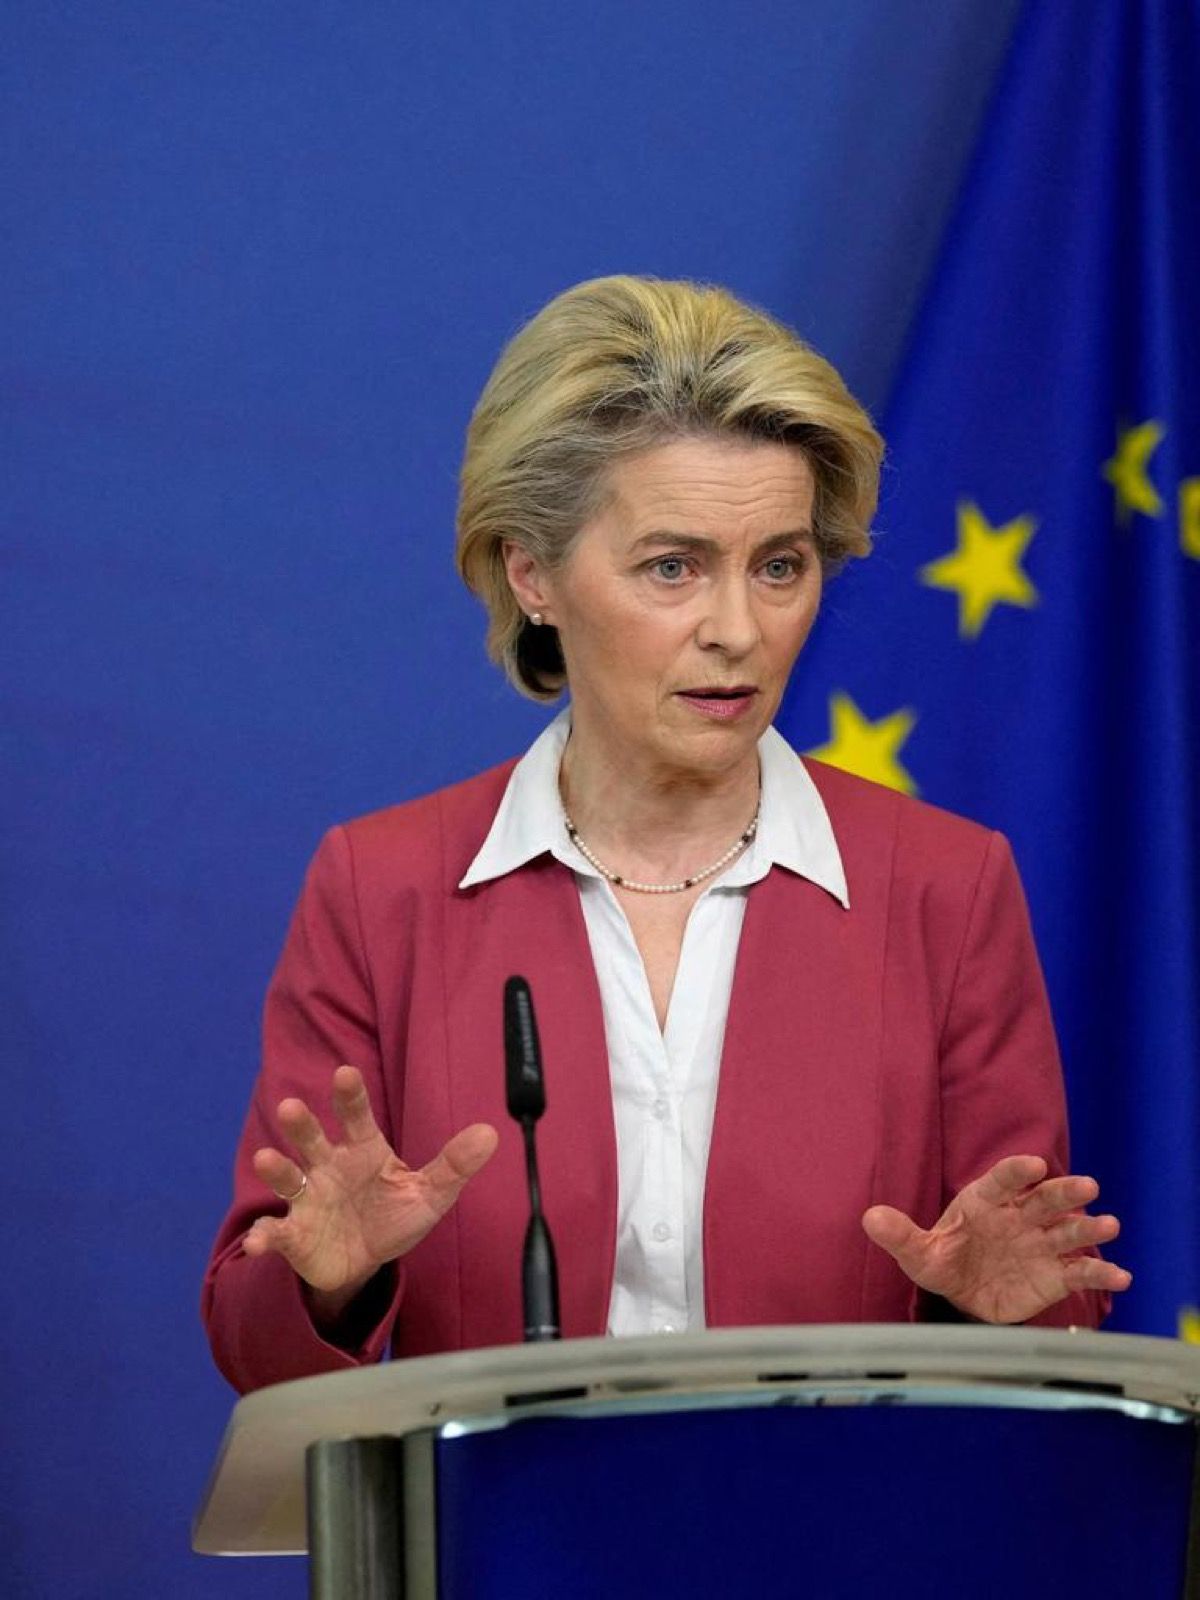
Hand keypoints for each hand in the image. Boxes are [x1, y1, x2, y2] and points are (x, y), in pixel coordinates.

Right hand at [244, 1064, 497, 1310]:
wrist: (365, 1260)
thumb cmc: (394, 1215)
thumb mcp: (430, 1194)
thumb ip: (454, 1165)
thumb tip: (491, 1133)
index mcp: (363, 1150)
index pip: (357, 1117)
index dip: (351, 1096)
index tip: (345, 1073)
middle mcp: (328, 1167)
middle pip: (312, 1139)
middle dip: (302, 1124)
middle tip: (291, 1106)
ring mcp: (308, 1199)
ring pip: (288, 1178)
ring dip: (276, 1169)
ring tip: (264, 1160)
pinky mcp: (294, 1234)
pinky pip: (276, 1233)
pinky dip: (264, 1237)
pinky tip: (256, 1245)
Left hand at [861, 1155, 1132, 1323]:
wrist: (965, 1294)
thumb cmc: (943, 1261)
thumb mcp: (918, 1253)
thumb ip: (899, 1235)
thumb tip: (869, 1218)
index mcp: (985, 1202)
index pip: (1002, 1180)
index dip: (1017, 1171)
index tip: (1033, 1165)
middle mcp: (1019, 1217)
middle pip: (1045, 1198)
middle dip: (1065, 1191)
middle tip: (1087, 1186)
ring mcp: (1040, 1244)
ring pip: (1069, 1231)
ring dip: (1089, 1228)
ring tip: (1108, 1225)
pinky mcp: (1055, 1275)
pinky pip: (1081, 1271)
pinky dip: (1102, 1274)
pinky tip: (1121, 1277)